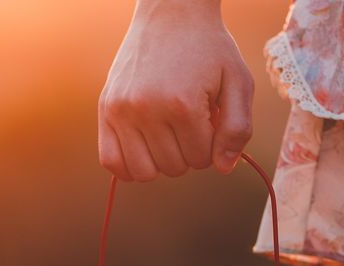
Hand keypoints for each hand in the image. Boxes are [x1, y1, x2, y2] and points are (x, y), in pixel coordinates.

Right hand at [99, 0, 253, 180]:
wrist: (171, 12)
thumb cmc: (209, 48)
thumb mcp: (238, 81)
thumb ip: (238, 128)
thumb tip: (223, 168)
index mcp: (182, 105)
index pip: (201, 159)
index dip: (211, 144)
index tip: (210, 119)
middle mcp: (147, 110)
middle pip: (173, 168)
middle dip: (188, 152)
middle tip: (189, 122)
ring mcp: (121, 110)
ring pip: (144, 172)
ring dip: (161, 161)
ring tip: (168, 135)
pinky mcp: (105, 109)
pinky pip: (111, 162)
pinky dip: (129, 167)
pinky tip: (144, 149)